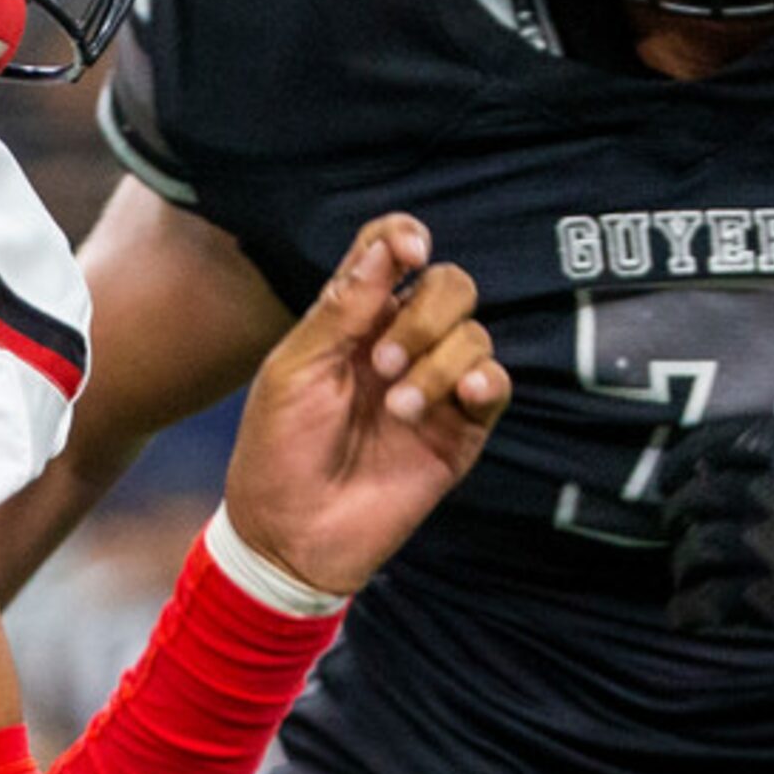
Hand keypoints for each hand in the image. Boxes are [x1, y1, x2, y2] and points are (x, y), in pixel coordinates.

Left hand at [221, 214, 510, 597]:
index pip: (391, 253)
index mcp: (353, 321)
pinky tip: (454, 403)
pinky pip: (496, 385)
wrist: (291, 535)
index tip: (411, 250)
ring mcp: (434, 387)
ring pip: (475, 335)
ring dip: (439, 364)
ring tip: (398, 410)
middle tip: (383, 365)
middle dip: (426, 314)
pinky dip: (484, 382)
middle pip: (449, 285)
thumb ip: (343, 309)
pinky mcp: (460, 432)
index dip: (406, 238)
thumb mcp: (295, 370)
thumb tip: (387, 247)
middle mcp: (400, 344)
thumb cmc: (278, 449)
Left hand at [658, 418, 773, 651]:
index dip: (686, 459)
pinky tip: (685, 616)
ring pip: (697, 550)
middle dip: (677, 512)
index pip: (718, 445)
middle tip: (674, 525)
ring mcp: (769, 551)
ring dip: (683, 563)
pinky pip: (710, 603)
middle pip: (698, 498)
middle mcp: (770, 499)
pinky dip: (689, 610)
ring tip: (684, 573)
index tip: (676, 474)